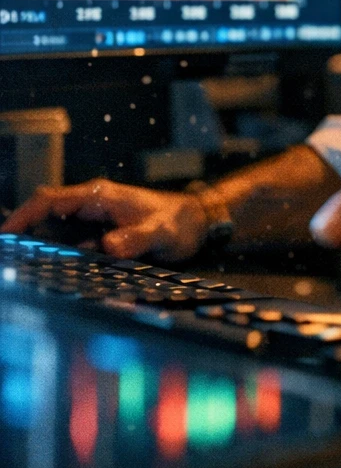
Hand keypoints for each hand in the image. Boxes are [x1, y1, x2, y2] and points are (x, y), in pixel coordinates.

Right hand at [2, 179, 209, 260]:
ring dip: (36, 244)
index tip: (6, 235)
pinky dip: (54, 253)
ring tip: (21, 268)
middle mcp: (91, 204)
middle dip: (23, 231)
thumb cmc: (178, 223)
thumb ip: (137, 238)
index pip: (51, 199)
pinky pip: (68, 241)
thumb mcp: (161, 232)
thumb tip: (109, 246)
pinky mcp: (98, 232)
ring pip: (53, 227)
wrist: (195, 222)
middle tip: (9, 259)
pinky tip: (46, 271)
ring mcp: (93, 218)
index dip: (25, 215)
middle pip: (45, 212)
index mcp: (99, 196)